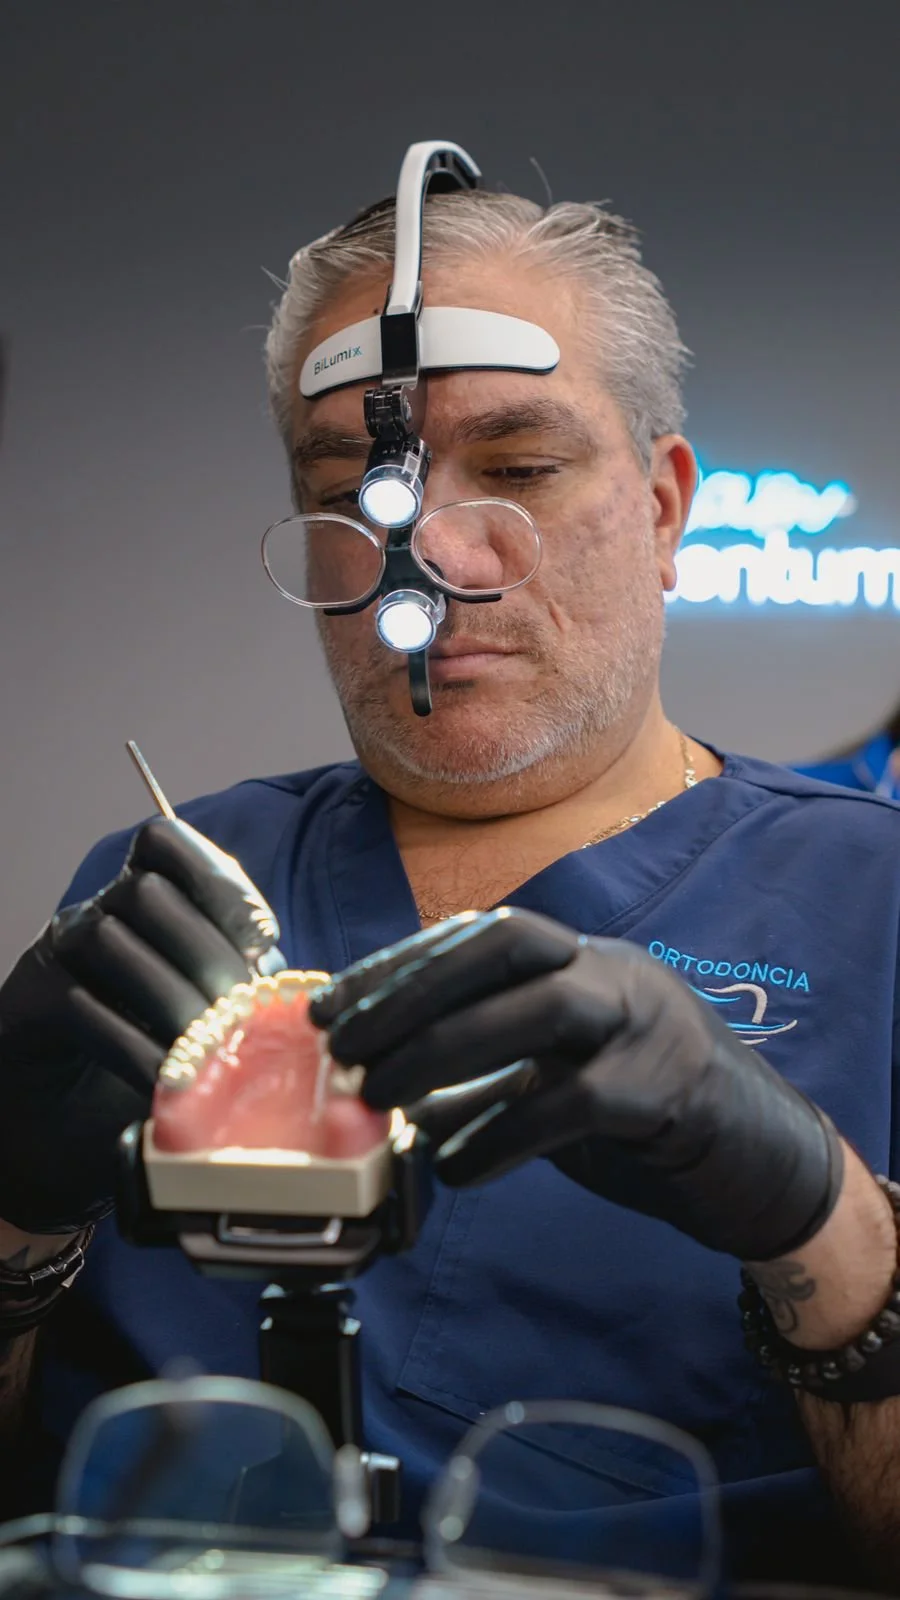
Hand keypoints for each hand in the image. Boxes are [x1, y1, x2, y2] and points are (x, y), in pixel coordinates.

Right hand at [0, 819, 283, 1231]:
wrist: (62, 1124)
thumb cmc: (146, 1058)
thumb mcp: (206, 1013)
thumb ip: (240, 988)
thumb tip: (300, 990)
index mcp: (144, 901)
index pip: (167, 843)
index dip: (218, 877)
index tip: (262, 936)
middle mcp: (97, 912)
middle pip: (146, 891)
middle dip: (205, 949)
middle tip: (238, 1010)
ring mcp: (59, 952)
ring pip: (109, 937)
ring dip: (169, 996)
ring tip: (208, 1048)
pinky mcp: (30, 1001)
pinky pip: (80, 1004)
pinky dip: (133, 1044)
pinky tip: (168, 1081)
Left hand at [310, 908, 843, 1260]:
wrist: (763, 1161)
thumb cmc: (644, 1114)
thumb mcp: (554, 1078)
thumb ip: (481, 1075)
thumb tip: (386, 1091)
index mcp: (582, 960)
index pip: (480, 933)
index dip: (400, 963)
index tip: (331, 1005)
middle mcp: (613, 973)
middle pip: (510, 941)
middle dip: (415, 986)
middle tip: (345, 1045)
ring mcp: (648, 1027)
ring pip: (544, 1007)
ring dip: (447, 1047)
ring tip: (381, 1096)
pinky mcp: (668, 1095)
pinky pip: (574, 1103)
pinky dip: (502, 1134)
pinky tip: (456, 1167)